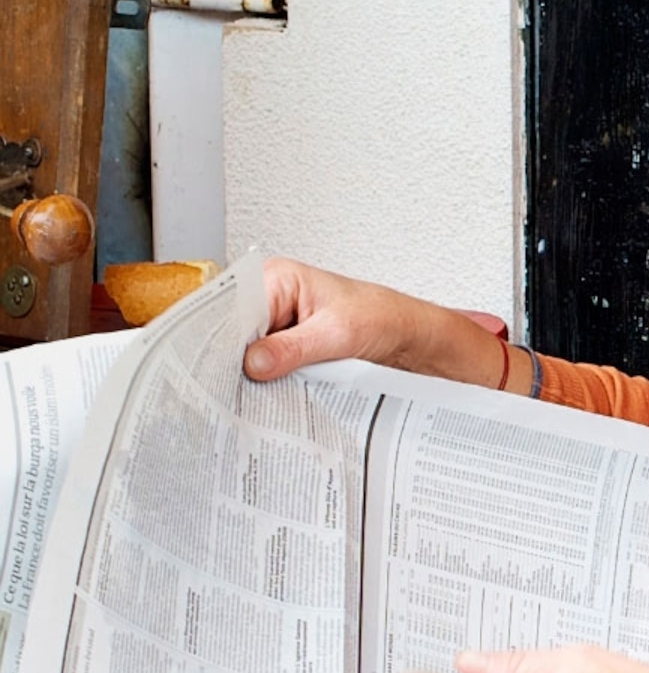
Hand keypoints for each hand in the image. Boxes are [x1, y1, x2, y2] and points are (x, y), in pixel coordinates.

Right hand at [242, 257, 506, 388]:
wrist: (407, 333)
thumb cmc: (381, 318)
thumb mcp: (337, 334)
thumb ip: (292, 349)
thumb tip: (252, 364)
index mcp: (276, 278)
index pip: (232, 310)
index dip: (221, 341)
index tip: (216, 369)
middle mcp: (270, 296)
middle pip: (234, 332)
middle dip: (233, 360)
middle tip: (226, 389)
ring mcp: (276, 321)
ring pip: (246, 351)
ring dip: (249, 373)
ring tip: (244, 394)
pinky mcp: (285, 342)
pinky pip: (264, 362)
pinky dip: (264, 378)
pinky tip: (263, 393)